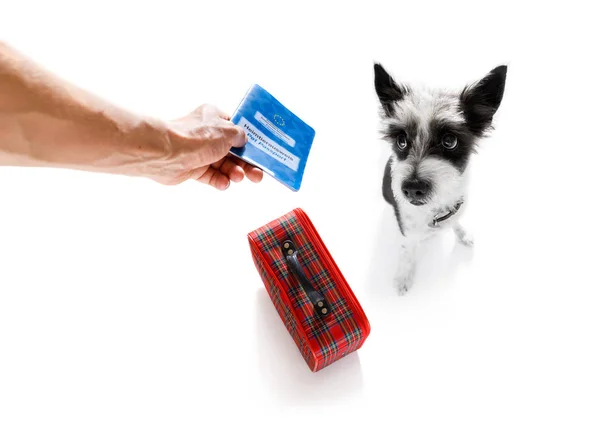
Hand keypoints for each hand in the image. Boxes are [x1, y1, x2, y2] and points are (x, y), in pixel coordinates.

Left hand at [147, 104, 262, 189]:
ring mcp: (199, 152)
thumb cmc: (198, 137)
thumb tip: (243, 139)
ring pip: (223, 165)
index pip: (235, 128)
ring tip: (239, 178)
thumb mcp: (228, 131)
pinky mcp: (192, 169)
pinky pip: (210, 176)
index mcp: (214, 118)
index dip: (248, 141)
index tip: (259, 152)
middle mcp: (207, 134)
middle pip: (232, 151)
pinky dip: (219, 180)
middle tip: (258, 175)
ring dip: (234, 172)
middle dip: (246, 163)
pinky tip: (224, 183)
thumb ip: (240, 136)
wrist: (167, 152)